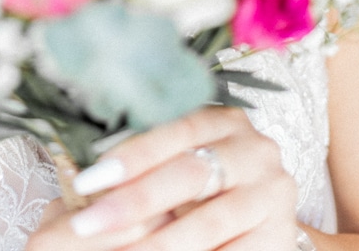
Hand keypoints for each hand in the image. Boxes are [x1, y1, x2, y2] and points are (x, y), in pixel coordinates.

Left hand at [28, 106, 296, 249]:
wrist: (256, 222)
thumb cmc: (202, 187)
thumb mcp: (177, 163)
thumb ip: (143, 162)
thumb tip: (77, 177)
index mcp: (223, 119)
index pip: (174, 130)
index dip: (131, 155)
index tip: (87, 180)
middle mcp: (255, 149)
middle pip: (189, 173)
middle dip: (134, 202)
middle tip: (88, 225)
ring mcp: (272, 192)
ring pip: (209, 220)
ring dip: (159, 243)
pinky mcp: (280, 235)